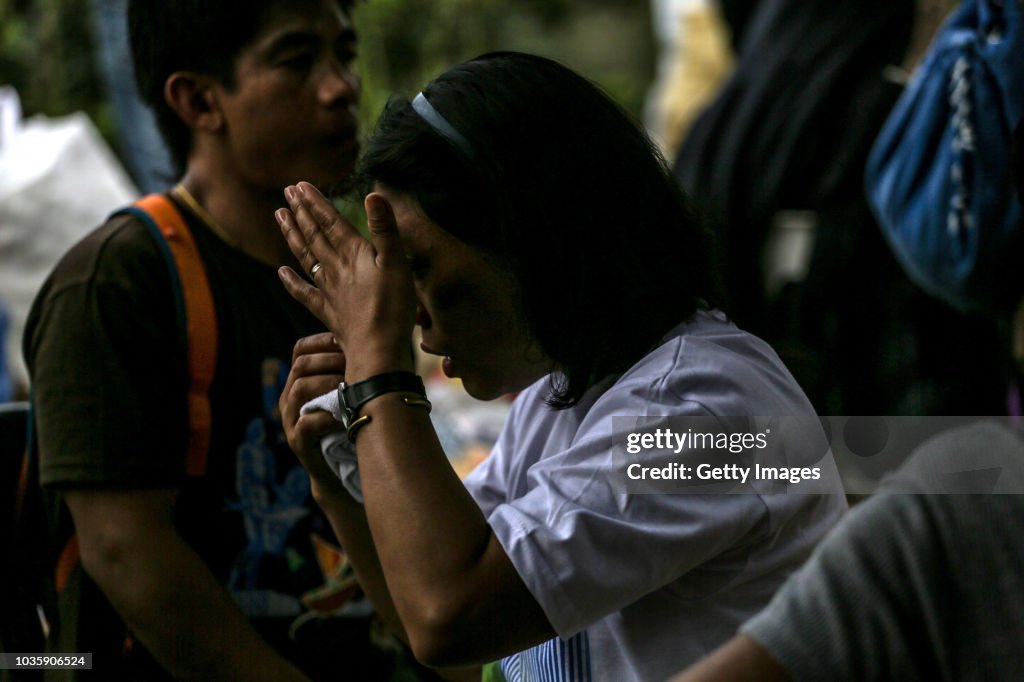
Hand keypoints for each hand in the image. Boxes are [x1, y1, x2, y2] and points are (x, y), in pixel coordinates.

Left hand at [276, 182, 415, 380]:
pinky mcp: (328, 313)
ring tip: (279, 217)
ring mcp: (329, 291)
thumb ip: (385, 228)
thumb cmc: (393, 308)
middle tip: (287, 192)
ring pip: (305, 257)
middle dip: (300, 212)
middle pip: (314, 235)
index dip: (315, 202)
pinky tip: (281, 272)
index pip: (330, 221)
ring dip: (293, 236)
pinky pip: (304, 293)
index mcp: (353, 254)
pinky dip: (291, 282)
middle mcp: (336, 268)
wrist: (377, 351)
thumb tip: (374, 193)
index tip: (299, 185)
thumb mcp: (397, 264)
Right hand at [279, 332, 347, 490]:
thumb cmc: (349, 424)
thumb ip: (351, 369)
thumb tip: (379, 338)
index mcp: (298, 381)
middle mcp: (289, 398)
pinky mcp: (297, 442)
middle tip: (358, 364)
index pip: (301, 349)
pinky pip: (306, 423)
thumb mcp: (347, 393)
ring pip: (300, 389)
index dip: (324, 341)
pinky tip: (347, 415)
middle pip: (301, 365)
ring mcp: (290, 420)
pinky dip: (329, 417)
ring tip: (353, 387)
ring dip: (330, 384)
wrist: (339, 469)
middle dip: (332, 360)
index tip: (349, 342)